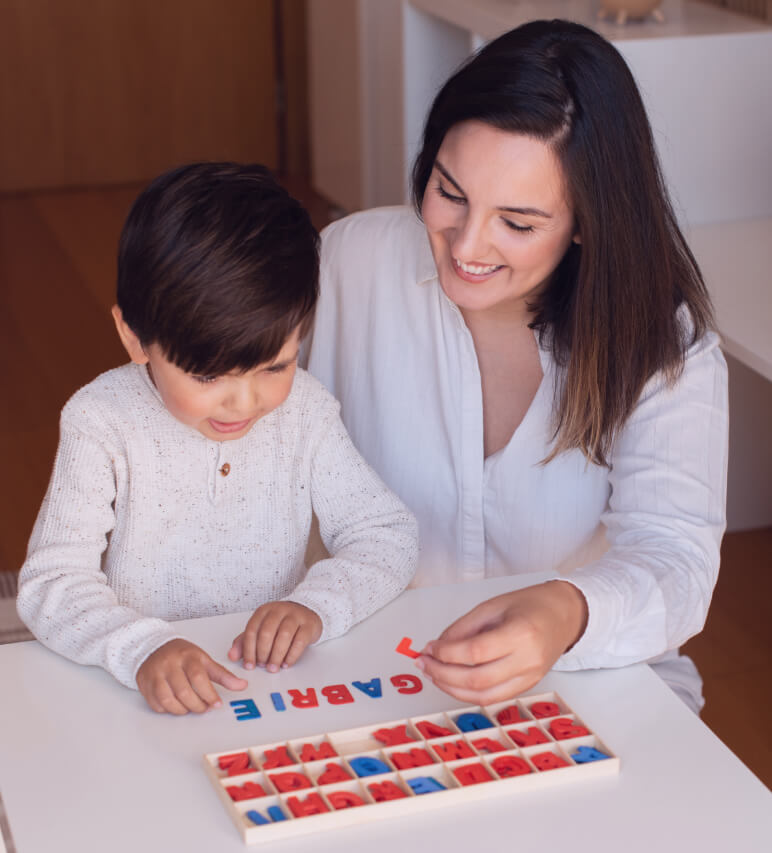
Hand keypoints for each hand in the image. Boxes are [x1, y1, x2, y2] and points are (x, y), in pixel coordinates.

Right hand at [136, 638, 247, 714]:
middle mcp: (170, 665)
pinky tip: (176, 706)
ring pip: (169, 700)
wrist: (153, 647)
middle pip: (184, 692)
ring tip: (191, 708)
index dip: (209, 694)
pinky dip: (168, 710)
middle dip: (197, 705)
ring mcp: (156, 675)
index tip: (217, 704)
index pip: (199, 678)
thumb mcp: (204, 660)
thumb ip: (222, 675)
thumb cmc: (182, 655)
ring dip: (182, 710)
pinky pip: (157, 704)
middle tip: (205, 708)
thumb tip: (242, 686)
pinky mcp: (145, 685)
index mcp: (187, 656)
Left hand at [228, 602, 321, 672]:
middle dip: (263, 653)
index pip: (252, 630)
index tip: (249, 665)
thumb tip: (232, 655)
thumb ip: (245, 642)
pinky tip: (287, 663)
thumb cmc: (281, 623)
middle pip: (267, 632)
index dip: (249, 650)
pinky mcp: (308, 624)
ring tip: (274, 667)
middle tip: (263, 666)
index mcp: (264, 611)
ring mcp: (295, 616)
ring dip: (277, 655)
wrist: (306, 612)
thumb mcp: (261, 629)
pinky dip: (292, 655)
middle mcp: (279, 611)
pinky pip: (300, 641)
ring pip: (284, 636)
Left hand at [416, 581, 587, 703]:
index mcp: (520, 633)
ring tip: (433, 675)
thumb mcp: (492, 606)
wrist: (564, 615)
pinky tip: (453, 682)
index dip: (447, 654)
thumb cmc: (530, 604)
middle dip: (443, 674)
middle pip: (477, 679)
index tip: (428, 648)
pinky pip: (494, 698)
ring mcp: (531, 678)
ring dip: (452, 689)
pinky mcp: (528, 686)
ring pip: (484, 696)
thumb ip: (463, 628)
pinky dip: (469, 693)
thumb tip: (435, 648)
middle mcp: (528, 660)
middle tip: (423, 663)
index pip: (476, 652)